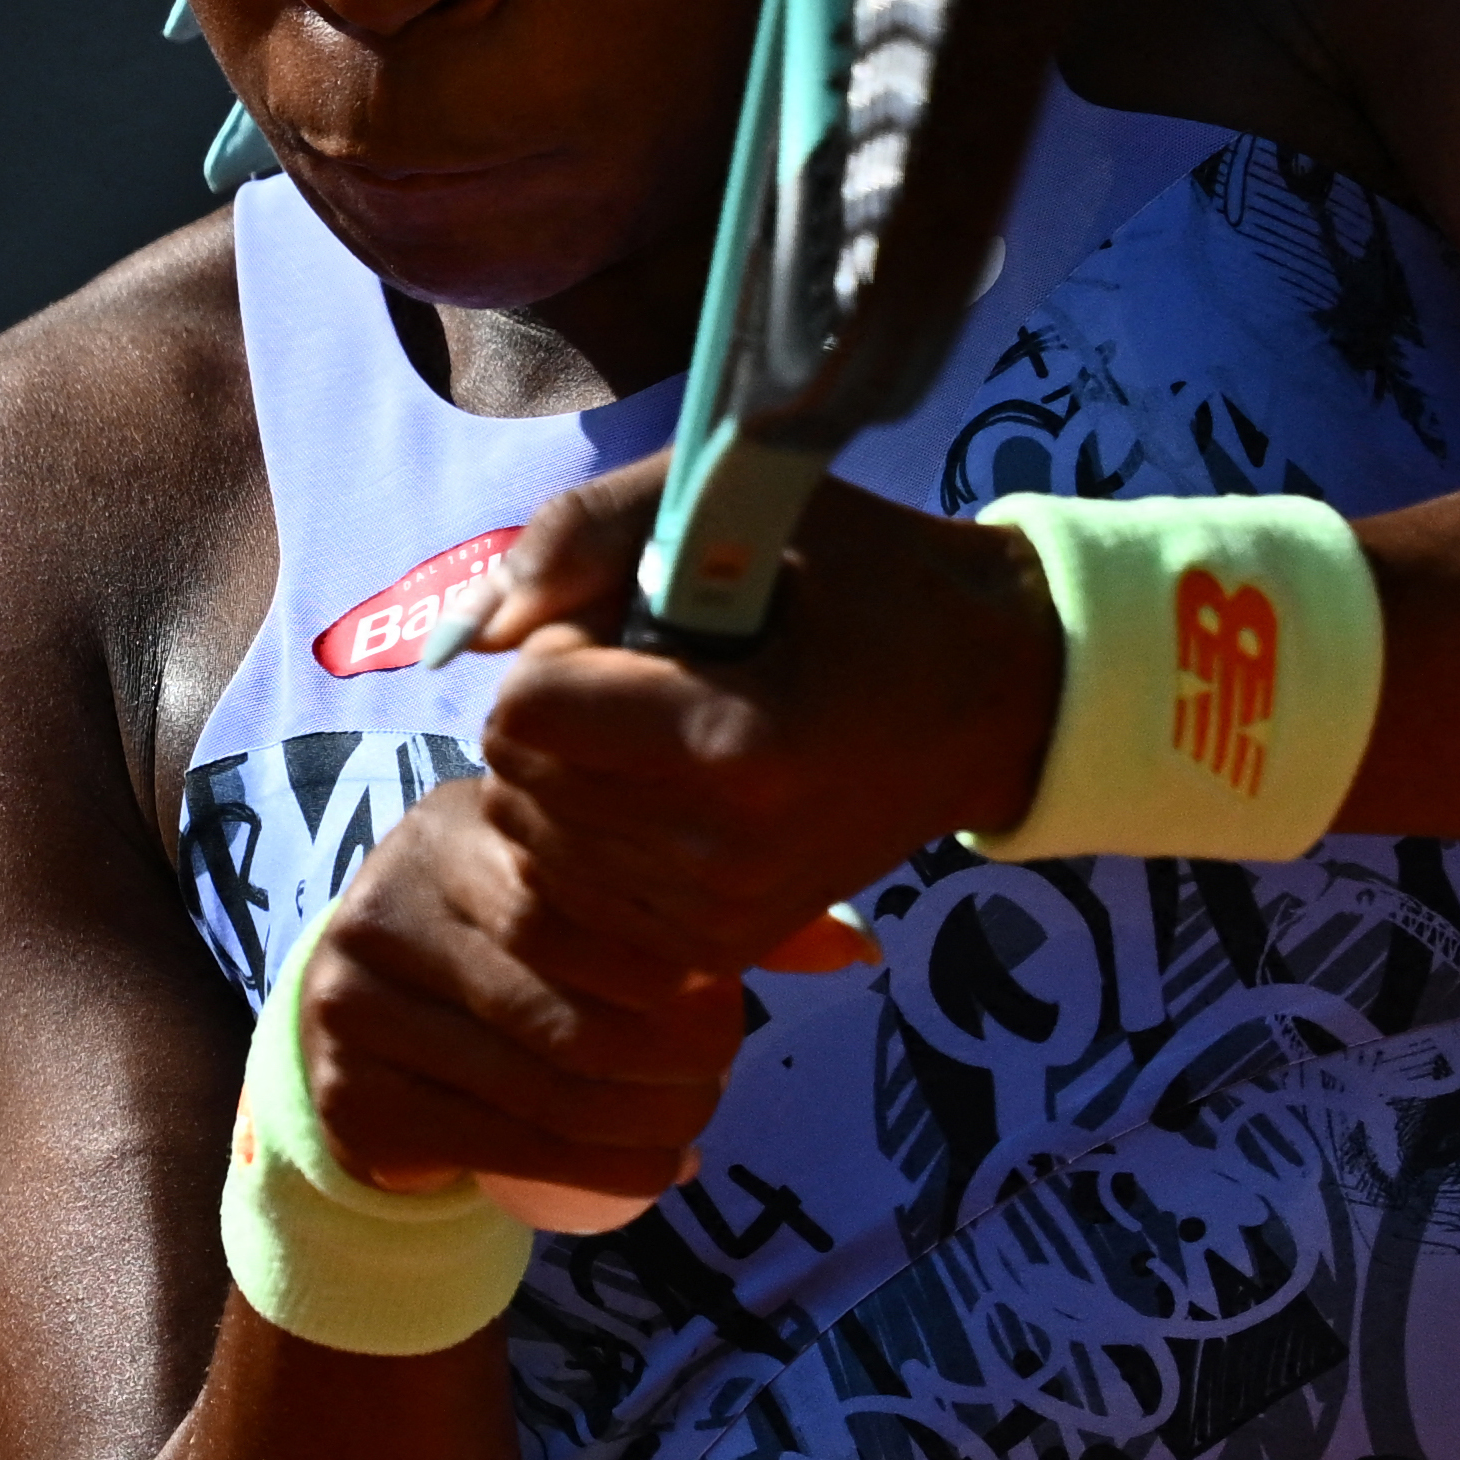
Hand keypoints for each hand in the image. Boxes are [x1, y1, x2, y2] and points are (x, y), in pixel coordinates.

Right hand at [296, 775, 744, 1201]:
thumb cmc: (513, 937)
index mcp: (459, 829)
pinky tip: (651, 1171)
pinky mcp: (351, 1095)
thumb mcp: (587, 894)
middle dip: (667, 1060)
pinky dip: (594, 1173)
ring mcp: (354, 1003)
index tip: (722, 1005)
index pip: (583, 905)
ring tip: (692, 1128)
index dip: (670, 968)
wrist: (368, 1016)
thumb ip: (704, 909)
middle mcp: (388, 904)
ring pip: (539, 1087)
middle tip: (718, 1080)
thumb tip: (857, 950)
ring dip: (643, 1127)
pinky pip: (496, 1147)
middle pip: (565, 1005)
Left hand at [448, 454, 1063, 982]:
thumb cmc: (865, 582)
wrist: (990, 702)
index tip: (638, 629)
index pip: (526, 706)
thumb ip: (584, 538)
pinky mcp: (718, 953)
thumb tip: (470, 635)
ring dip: (570, 775)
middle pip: (518, 774)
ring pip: (531, 838)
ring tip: (669, 736)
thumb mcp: (738, 506)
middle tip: (656, 680)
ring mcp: (722, 917)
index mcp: (735, 740)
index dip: (560, 646)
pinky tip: (662, 797)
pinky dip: (588, 837)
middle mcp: (724, 850)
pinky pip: (570, 896)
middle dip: (558, 711)